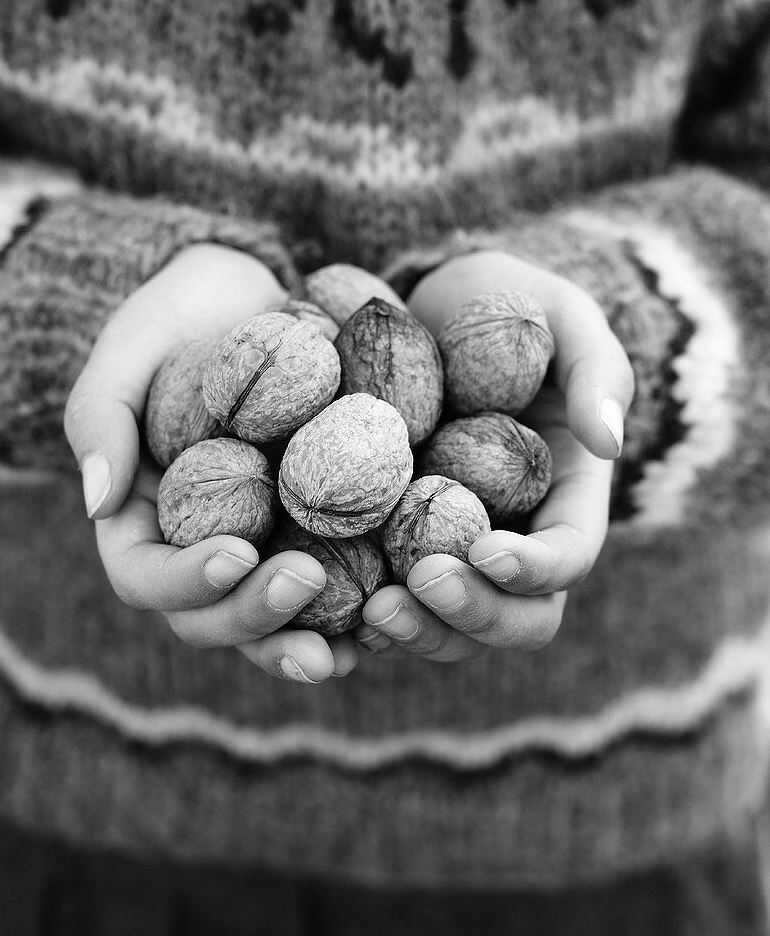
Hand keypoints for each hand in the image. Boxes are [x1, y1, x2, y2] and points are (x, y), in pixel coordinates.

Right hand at [64, 243, 357, 682]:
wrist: (250, 293)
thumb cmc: (179, 317)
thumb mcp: (129, 349)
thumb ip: (101, 417)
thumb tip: (97, 504)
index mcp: (141, 521)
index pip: (145, 577)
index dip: (186, 582)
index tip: (238, 552)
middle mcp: (196, 550)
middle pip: (211, 618)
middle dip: (255, 615)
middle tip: (306, 579)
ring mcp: (258, 549)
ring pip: (271, 623)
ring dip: (306, 643)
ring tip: (352, 646)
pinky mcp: (313, 536)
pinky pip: (331, 593)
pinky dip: (355, 615)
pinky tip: (390, 617)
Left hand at [355, 250, 633, 660]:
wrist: (427, 306)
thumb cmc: (506, 302)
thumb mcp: (562, 315)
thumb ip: (596, 370)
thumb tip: (609, 441)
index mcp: (565, 496)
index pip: (568, 555)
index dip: (535, 568)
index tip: (487, 549)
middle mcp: (515, 540)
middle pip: (516, 617)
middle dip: (475, 615)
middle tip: (423, 583)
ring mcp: (452, 551)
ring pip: (451, 628)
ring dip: (417, 632)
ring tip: (372, 610)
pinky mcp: (394, 547)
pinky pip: (388, 602)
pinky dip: (363, 619)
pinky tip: (325, 604)